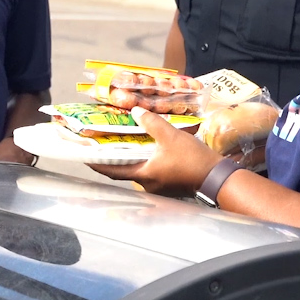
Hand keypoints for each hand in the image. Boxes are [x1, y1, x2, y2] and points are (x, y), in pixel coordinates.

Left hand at [88, 107, 220, 196]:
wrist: (217, 177)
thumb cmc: (192, 159)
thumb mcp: (171, 136)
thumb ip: (151, 123)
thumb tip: (134, 110)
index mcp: (142, 175)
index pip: (111, 170)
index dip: (95, 163)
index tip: (82, 154)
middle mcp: (147, 185)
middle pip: (123, 171)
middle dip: (113, 159)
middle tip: (103, 144)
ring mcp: (158, 188)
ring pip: (137, 172)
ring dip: (130, 159)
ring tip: (124, 143)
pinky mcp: (168, 186)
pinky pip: (150, 173)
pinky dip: (144, 162)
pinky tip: (147, 150)